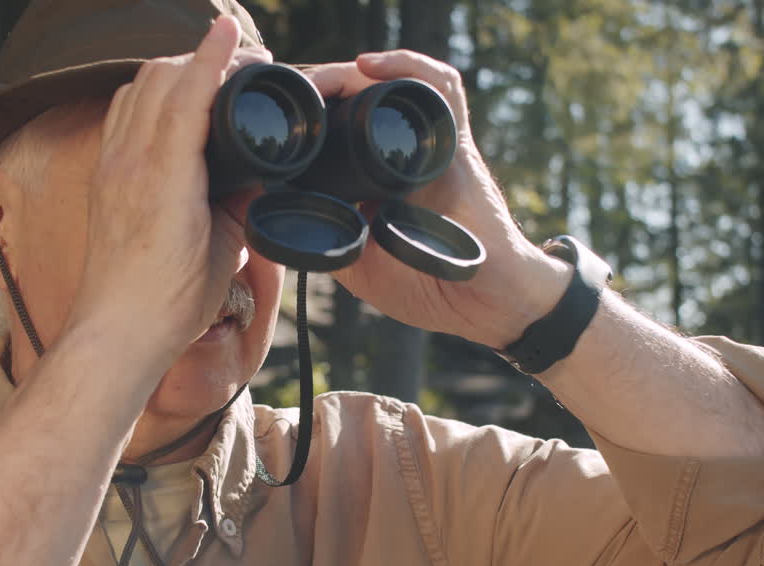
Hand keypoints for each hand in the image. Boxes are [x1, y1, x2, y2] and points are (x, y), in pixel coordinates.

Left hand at [68, 18, 271, 356]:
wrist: (118, 332)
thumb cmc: (172, 302)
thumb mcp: (226, 249)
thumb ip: (241, 202)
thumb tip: (255, 178)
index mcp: (167, 179)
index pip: (187, 96)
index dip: (213, 57)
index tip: (232, 29)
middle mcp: (131, 163)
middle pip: (158, 78)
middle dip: (199, 57)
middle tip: (239, 62)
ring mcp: (111, 167)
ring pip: (135, 90)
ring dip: (172, 71)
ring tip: (207, 75)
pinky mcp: (102, 178)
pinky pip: (121, 115)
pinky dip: (147, 95)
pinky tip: (169, 106)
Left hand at [304, 52, 569, 348]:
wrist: (488, 301)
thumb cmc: (431, 287)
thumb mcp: (361, 268)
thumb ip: (330, 239)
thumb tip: (283, 216)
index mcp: (374, 177)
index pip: (338, 126)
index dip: (307, 114)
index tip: (274, 118)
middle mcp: (401, 152)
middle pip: (358, 96)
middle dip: (320, 86)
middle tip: (288, 92)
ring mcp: (431, 143)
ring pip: (391, 84)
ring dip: (351, 73)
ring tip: (318, 81)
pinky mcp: (458, 144)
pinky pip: (440, 88)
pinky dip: (408, 67)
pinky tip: (371, 65)